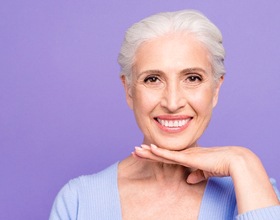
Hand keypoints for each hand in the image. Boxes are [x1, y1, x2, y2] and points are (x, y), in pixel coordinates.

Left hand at [133, 144, 278, 212]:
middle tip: (134, 151)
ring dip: (148, 152)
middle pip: (161, 153)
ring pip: (162, 153)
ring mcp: (185, 154)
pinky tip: (150, 149)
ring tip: (136, 151)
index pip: (167, 156)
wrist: (233, 161)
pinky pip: (171, 155)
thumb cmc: (221, 165)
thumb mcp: (205, 172)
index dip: (155, 155)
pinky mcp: (188, 157)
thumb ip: (196, 174)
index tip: (144, 153)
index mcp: (187, 156)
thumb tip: (189, 180)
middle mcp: (184, 153)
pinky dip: (160, 152)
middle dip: (147, 152)